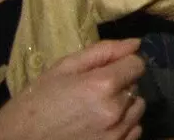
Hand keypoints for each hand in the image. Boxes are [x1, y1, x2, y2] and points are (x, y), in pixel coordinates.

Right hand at [0, 38, 146, 139]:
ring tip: (97, 110)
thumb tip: (135, 43)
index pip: (137, 65)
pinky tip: (102, 126)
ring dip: (124, 106)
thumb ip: (103, 51)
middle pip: (136, 87)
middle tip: (94, 92)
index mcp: (103, 85)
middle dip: (121, 85)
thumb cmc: (37, 101)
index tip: (107, 70)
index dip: (123, 64)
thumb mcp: (64, 68)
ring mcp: (115, 134)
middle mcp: (114, 110)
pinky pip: (134, 132)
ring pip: (137, 110)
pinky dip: (123, 126)